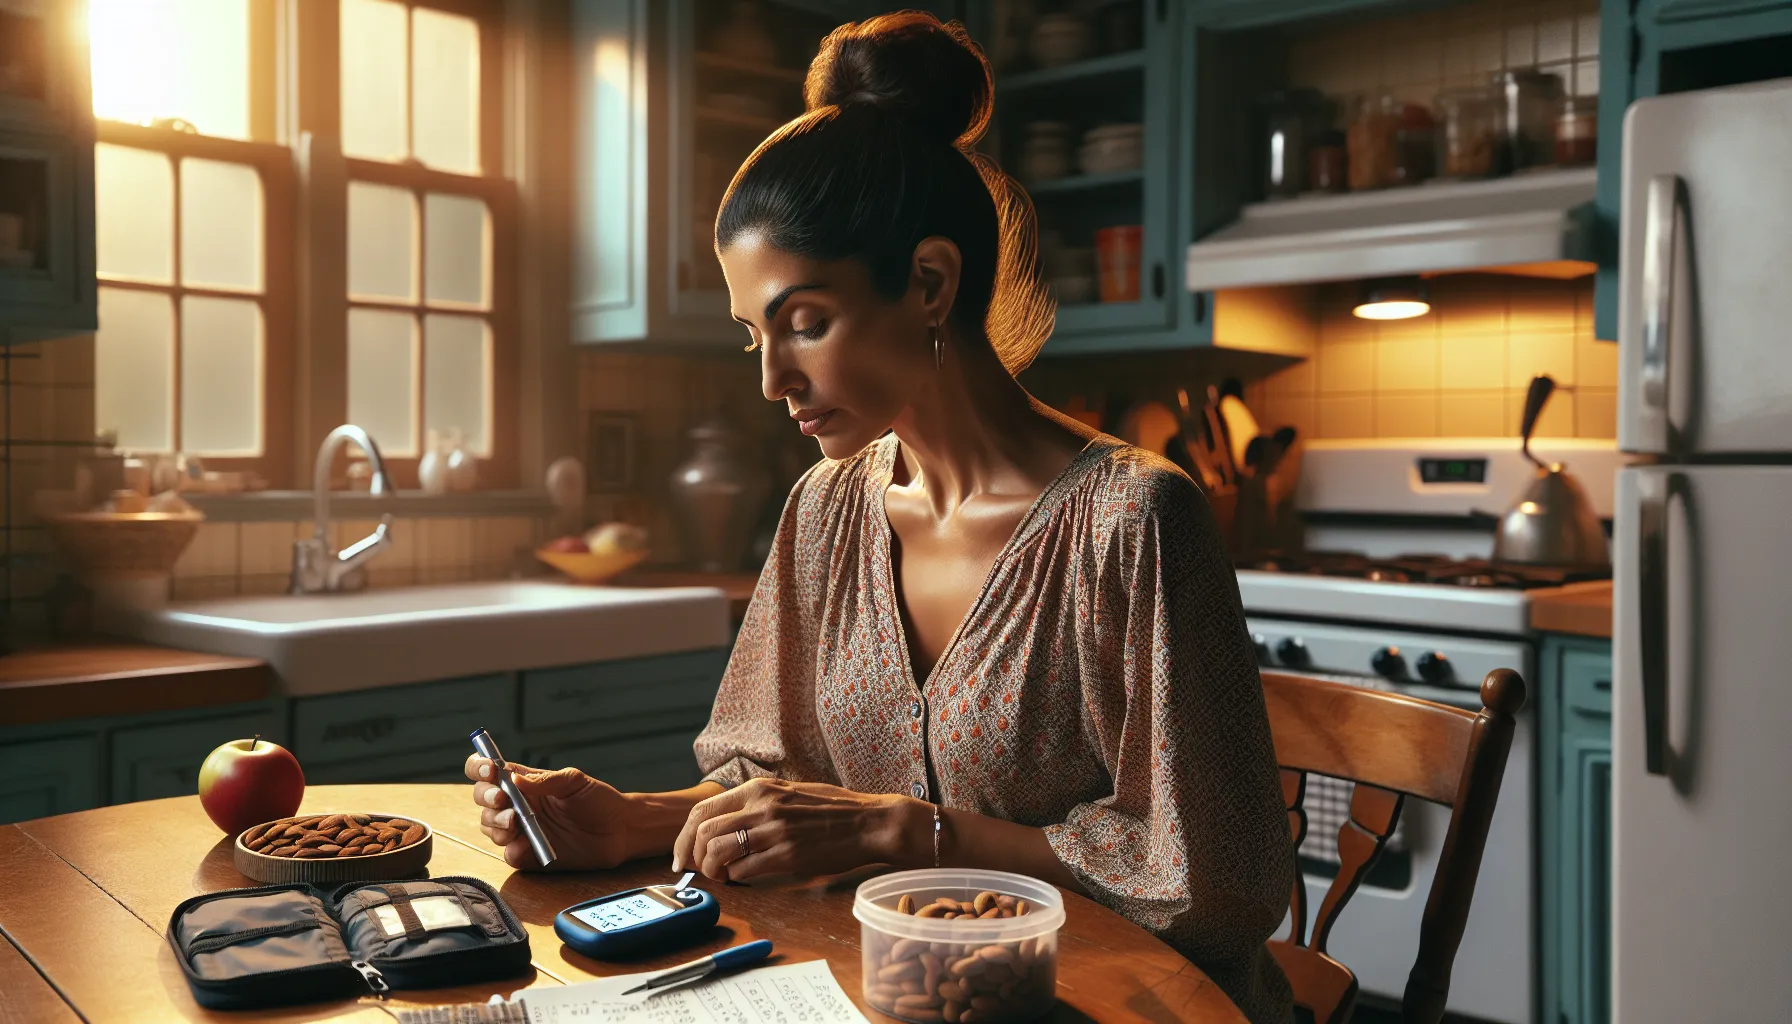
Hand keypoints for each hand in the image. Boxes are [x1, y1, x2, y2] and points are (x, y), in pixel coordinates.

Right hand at [464, 755, 633, 870]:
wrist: (620, 831)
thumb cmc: (599, 801)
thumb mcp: (575, 782)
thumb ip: (544, 780)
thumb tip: (514, 776)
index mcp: (525, 783)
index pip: (488, 770)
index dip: (479, 767)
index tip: (488, 769)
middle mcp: (517, 805)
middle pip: (482, 798)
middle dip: (486, 797)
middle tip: (502, 799)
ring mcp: (520, 830)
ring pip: (489, 826)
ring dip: (495, 822)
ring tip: (514, 821)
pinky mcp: (528, 854)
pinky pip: (507, 853)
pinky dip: (510, 847)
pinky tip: (522, 843)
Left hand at [671, 777, 922, 882]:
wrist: (869, 822)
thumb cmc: (833, 809)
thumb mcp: (789, 792)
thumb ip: (757, 802)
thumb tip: (726, 824)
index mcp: (759, 789)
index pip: (702, 810)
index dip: (684, 836)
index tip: (681, 855)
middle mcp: (762, 806)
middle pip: (703, 833)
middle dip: (692, 857)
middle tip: (697, 871)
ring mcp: (774, 831)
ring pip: (718, 853)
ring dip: (712, 870)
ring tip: (721, 876)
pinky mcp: (788, 856)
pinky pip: (745, 870)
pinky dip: (736, 878)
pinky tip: (742, 879)